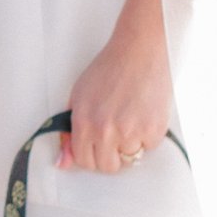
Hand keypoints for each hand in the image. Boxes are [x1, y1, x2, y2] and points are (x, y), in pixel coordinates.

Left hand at [60, 0, 171, 174]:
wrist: (140, 50)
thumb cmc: (110, 68)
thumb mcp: (79, 96)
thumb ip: (68, 132)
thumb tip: (63, 163)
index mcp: (84, 122)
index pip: (84, 160)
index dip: (92, 154)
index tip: (99, 145)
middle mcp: (105, 130)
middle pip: (107, 166)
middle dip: (112, 154)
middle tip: (118, 133)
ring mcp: (130, 131)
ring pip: (130, 159)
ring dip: (132, 144)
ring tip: (132, 118)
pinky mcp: (153, 129)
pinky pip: (150, 148)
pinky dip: (149, 135)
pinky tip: (145, 113)